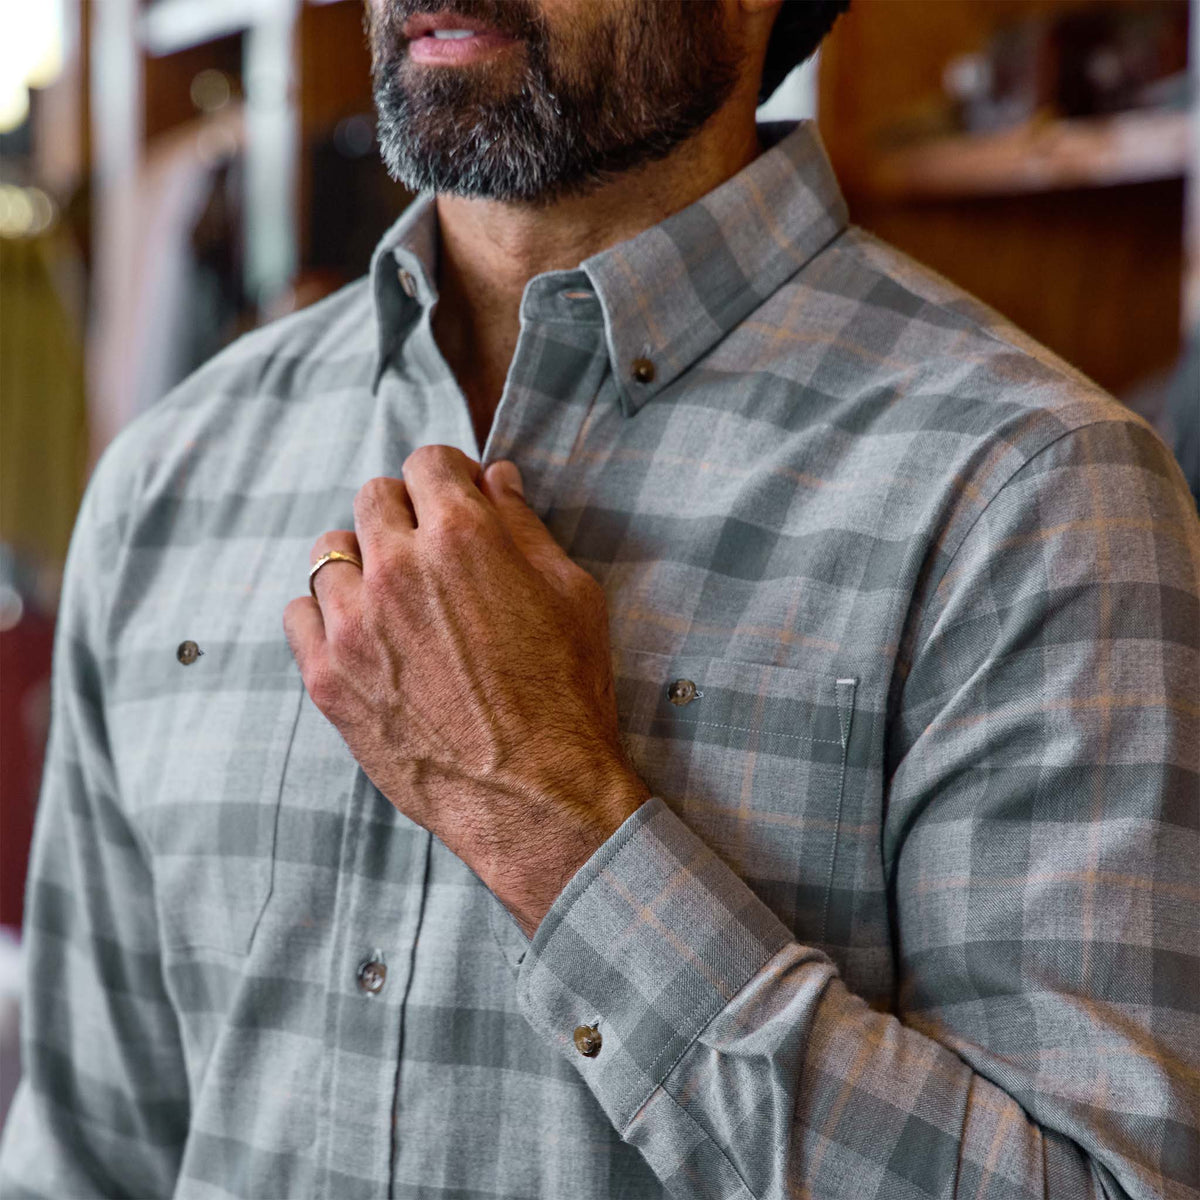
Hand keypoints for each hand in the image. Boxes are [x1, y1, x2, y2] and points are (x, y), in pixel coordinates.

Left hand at [283, 445, 649, 936]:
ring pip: (328, 552)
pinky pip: (299, 615)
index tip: (457, 496)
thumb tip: (496, 478)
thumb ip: (525, 527)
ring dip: (361, 560)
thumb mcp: (572, 595)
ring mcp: (354, 624)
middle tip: (431, 548)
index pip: (426, 462)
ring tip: (392, 595)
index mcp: (461, 537)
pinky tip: (360, 633)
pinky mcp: (329, 678)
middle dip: (406, 511)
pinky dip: (324, 614)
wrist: (536, 796)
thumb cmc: (568, 694)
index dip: (447, 474)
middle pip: (372, 498)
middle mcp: (397, 568)